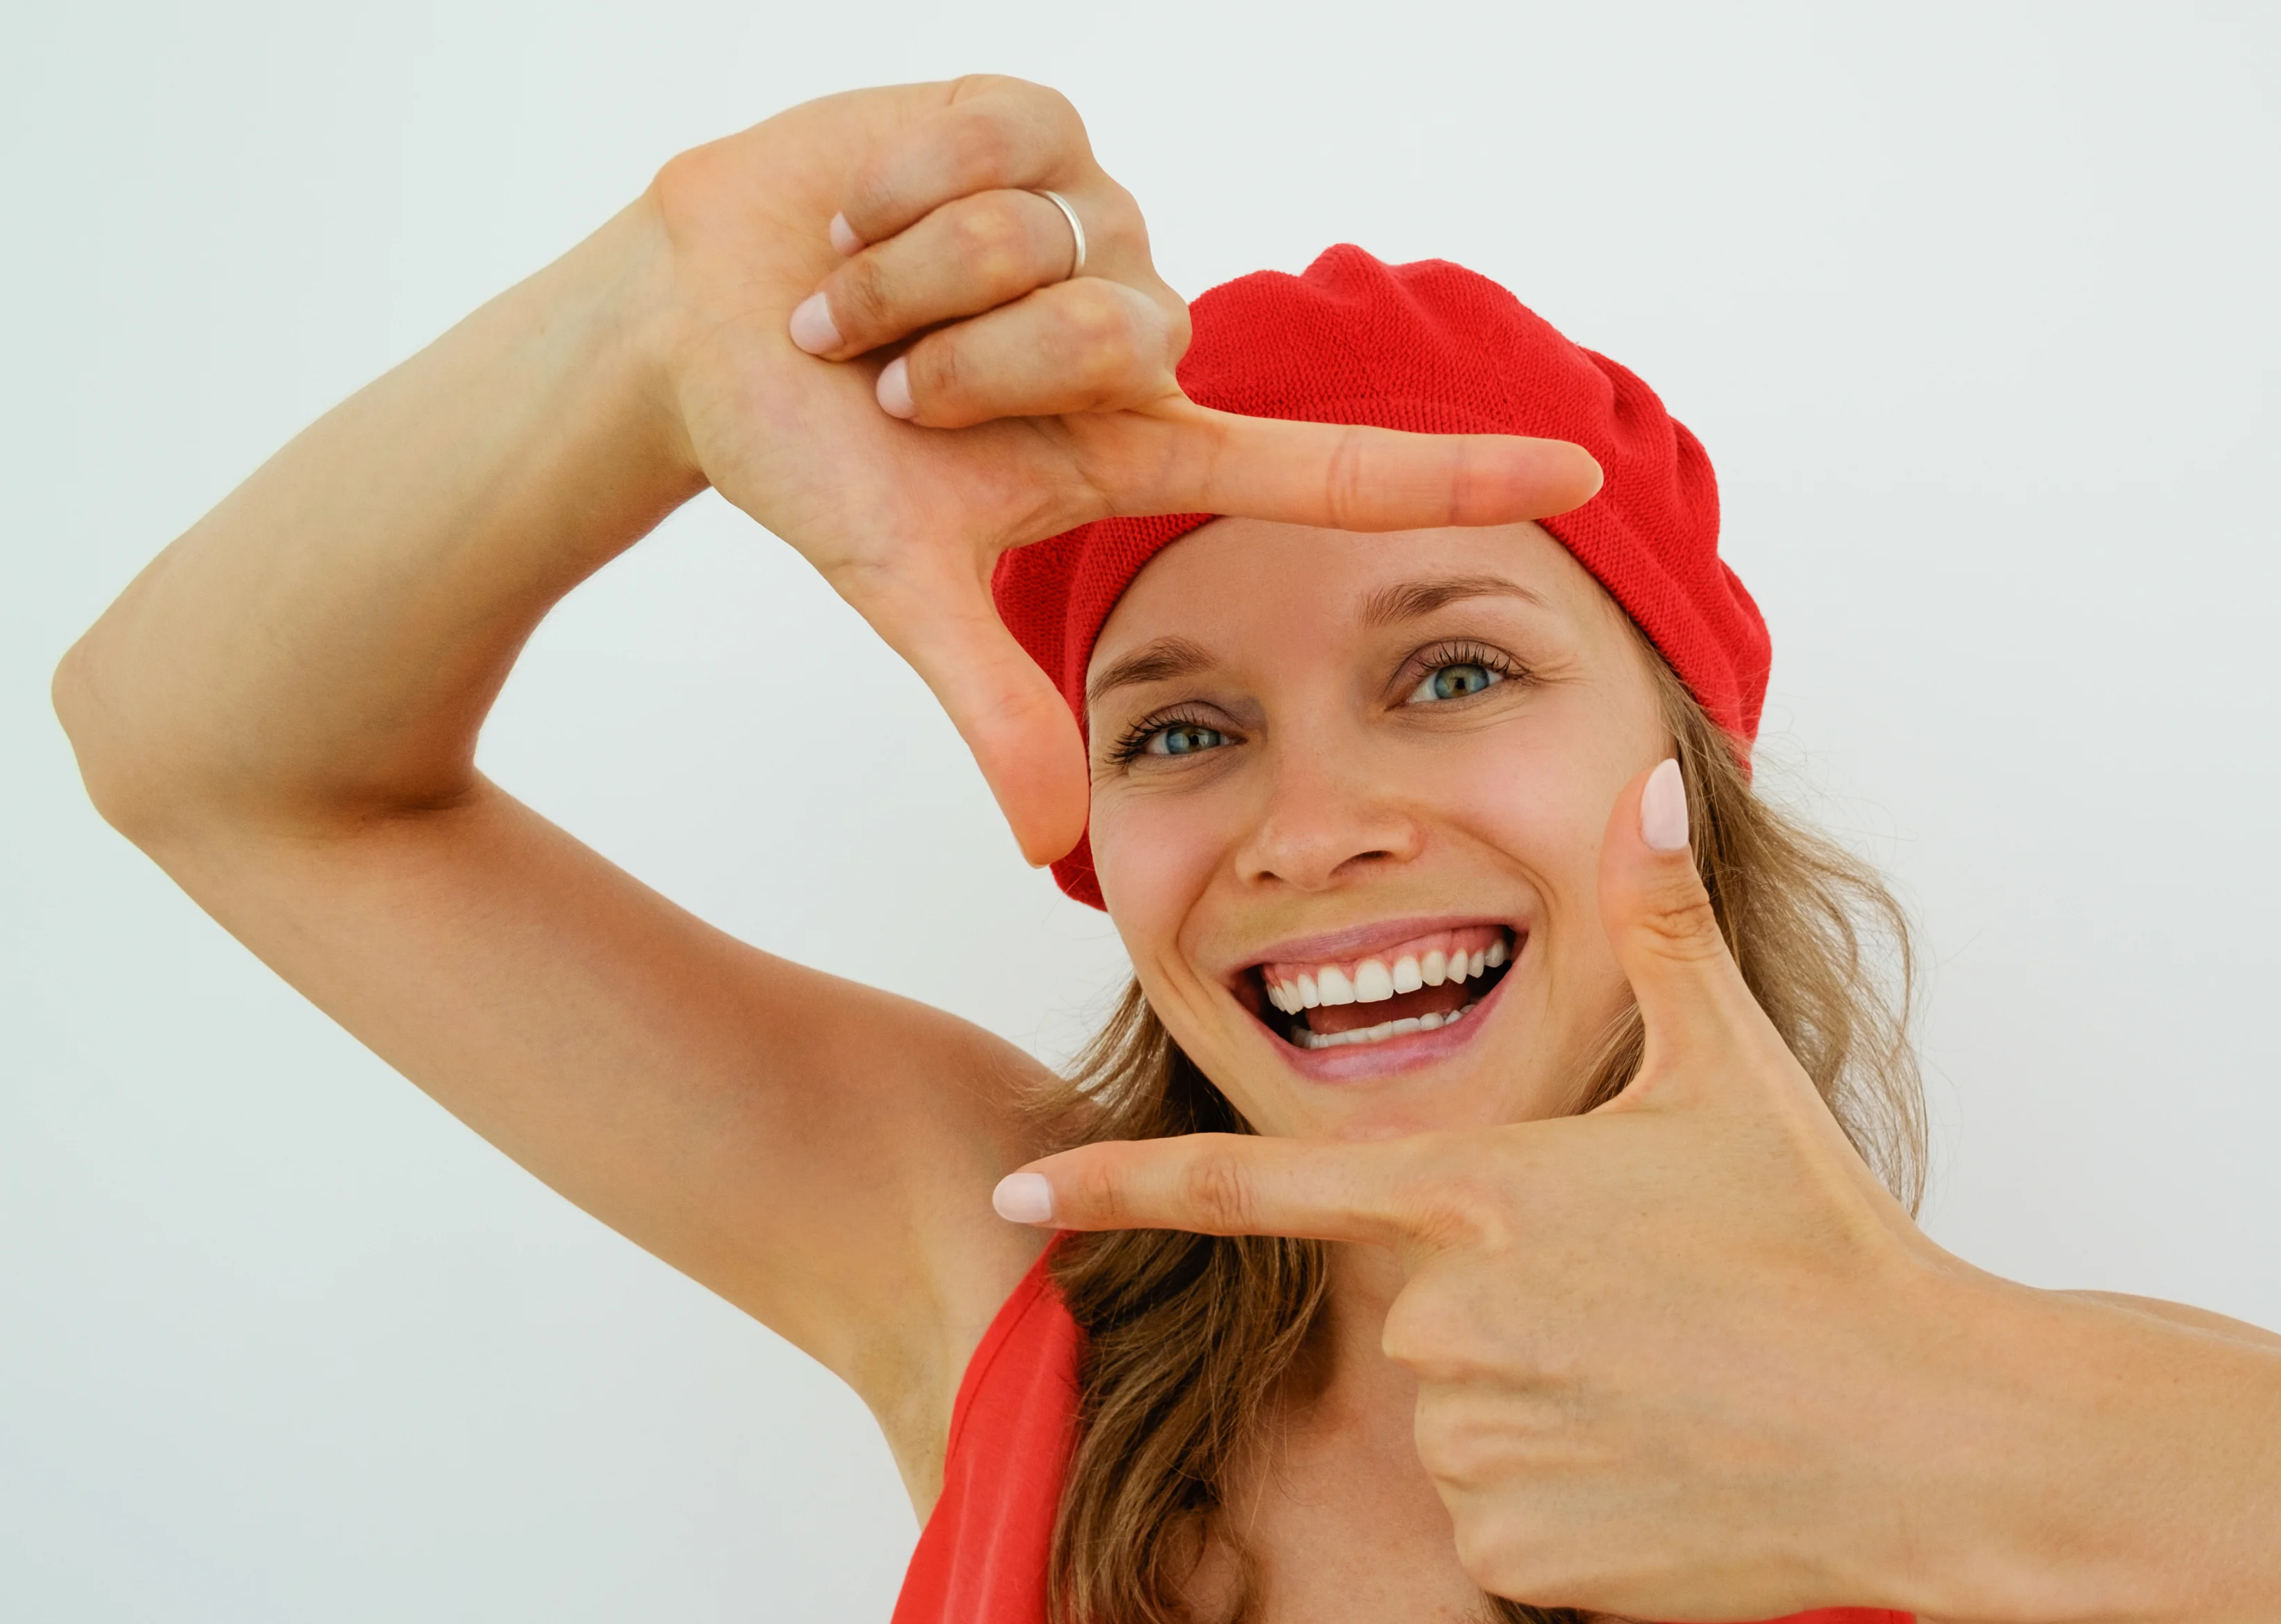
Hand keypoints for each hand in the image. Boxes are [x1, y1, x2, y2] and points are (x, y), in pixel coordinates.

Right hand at [643, 78, 1601, 863]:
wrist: (698, 323)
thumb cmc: (807, 455)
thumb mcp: (902, 583)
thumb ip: (988, 705)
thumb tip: (1047, 842)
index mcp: (1143, 447)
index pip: (1331, 466)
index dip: (1455, 471)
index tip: (1582, 475)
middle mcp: (1145, 333)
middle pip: (1120, 337)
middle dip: (972, 362)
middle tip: (887, 380)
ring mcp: (1098, 223)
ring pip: (1051, 243)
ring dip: (917, 283)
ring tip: (857, 303)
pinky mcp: (1039, 124)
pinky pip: (1000, 146)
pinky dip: (895, 191)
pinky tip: (857, 217)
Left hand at [1001, 760, 1969, 1621]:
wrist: (1926, 1432)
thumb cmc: (1823, 1240)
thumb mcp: (1733, 1067)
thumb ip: (1665, 924)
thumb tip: (1651, 779)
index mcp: (1476, 1193)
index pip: (1256, 1191)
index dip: (1119, 1189)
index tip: (1013, 1191)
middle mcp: (1448, 1319)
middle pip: (1418, 1317)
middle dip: (1512, 1318)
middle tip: (1650, 1315)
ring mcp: (1474, 1443)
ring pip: (1461, 1428)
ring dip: (1544, 1416)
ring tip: (1676, 1395)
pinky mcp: (1514, 1553)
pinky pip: (1502, 1527)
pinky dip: (1572, 1512)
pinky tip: (1670, 1481)